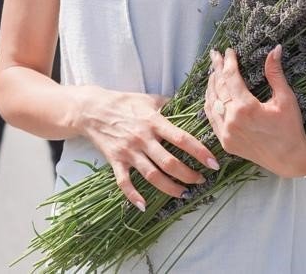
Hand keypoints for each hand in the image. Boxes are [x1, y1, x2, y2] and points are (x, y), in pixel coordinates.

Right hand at [76, 87, 219, 211]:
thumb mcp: (150, 99)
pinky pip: (124, 182)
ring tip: (184, 193)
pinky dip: (133, 196)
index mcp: (155, 122)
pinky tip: (144, 206)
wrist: (92, 110)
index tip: (214, 163)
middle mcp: (143, 139)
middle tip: (201, 180)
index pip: (183, 139)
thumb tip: (192, 107)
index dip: (200, 152)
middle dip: (188, 175)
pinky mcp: (115, 161)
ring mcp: (129, 152)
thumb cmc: (126, 102)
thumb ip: (170, 105)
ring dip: (169, 188)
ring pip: (152, 176)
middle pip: (169, 163)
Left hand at [205, 47, 305, 178]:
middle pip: (218, 88)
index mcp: (246, 108)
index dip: (229, 62)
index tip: (228, 51)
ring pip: (211, 103)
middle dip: (216, 69)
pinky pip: (211, 118)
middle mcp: (231, 121)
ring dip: (211, 85)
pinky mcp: (225, 142)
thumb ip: (275, 73)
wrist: (289, 158)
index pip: (231, 78)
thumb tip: (274, 49)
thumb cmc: (290, 127)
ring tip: (212, 71)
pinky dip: (210, 103)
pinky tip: (212, 94)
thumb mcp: (286, 99)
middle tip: (215, 54)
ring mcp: (226, 133)